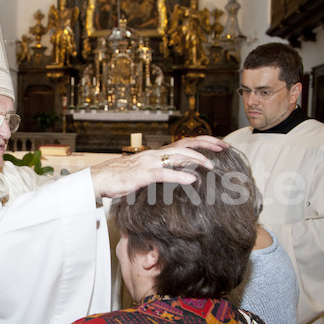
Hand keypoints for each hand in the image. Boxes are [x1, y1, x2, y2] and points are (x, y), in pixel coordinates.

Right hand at [91, 136, 227, 198]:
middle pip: (185, 145)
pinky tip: (192, 181)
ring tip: (212, 166)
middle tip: (225, 148)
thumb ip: (162, 173)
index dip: (203, 142)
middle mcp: (155, 154)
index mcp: (157, 154)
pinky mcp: (141, 175)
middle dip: (206, 145)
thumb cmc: (121, 179)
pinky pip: (163, 174)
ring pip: (177, 156)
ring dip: (196, 160)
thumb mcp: (146, 174)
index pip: (184, 143)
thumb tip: (180, 178)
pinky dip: (179, 176)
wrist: (99, 179)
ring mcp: (148, 163)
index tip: (220, 145)